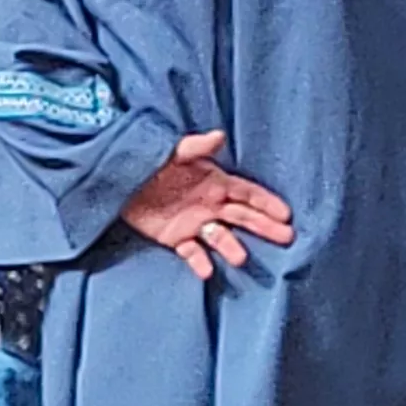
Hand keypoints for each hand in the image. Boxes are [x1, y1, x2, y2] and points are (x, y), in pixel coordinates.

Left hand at [121, 130, 297, 281]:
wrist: (119, 181)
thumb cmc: (151, 161)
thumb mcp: (173, 152)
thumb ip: (196, 147)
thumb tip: (219, 135)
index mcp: (216, 183)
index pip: (248, 194)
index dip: (266, 202)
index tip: (285, 214)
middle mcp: (211, 205)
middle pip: (243, 217)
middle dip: (264, 226)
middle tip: (286, 237)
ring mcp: (196, 224)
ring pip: (221, 237)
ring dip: (231, 247)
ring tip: (240, 258)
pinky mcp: (177, 239)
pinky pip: (192, 252)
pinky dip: (200, 262)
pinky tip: (207, 270)